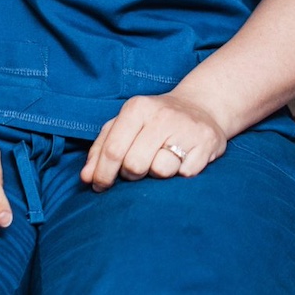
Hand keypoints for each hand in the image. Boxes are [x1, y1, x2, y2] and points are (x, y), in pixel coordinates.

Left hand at [81, 92, 227, 189]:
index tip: (100, 186)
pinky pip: (185, 174)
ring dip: (158, 173)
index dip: (103, 175)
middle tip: (139, 166)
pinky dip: (181, 172)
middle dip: (132, 174)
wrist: (201, 107)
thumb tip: (86, 178)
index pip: (113, 150)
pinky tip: (183, 159)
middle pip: (134, 165)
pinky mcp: (207, 143)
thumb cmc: (153, 122)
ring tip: (163, 159)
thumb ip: (101, 149)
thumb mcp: (124, 124)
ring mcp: (187, 128)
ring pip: (161, 171)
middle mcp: (162, 115)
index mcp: (137, 108)